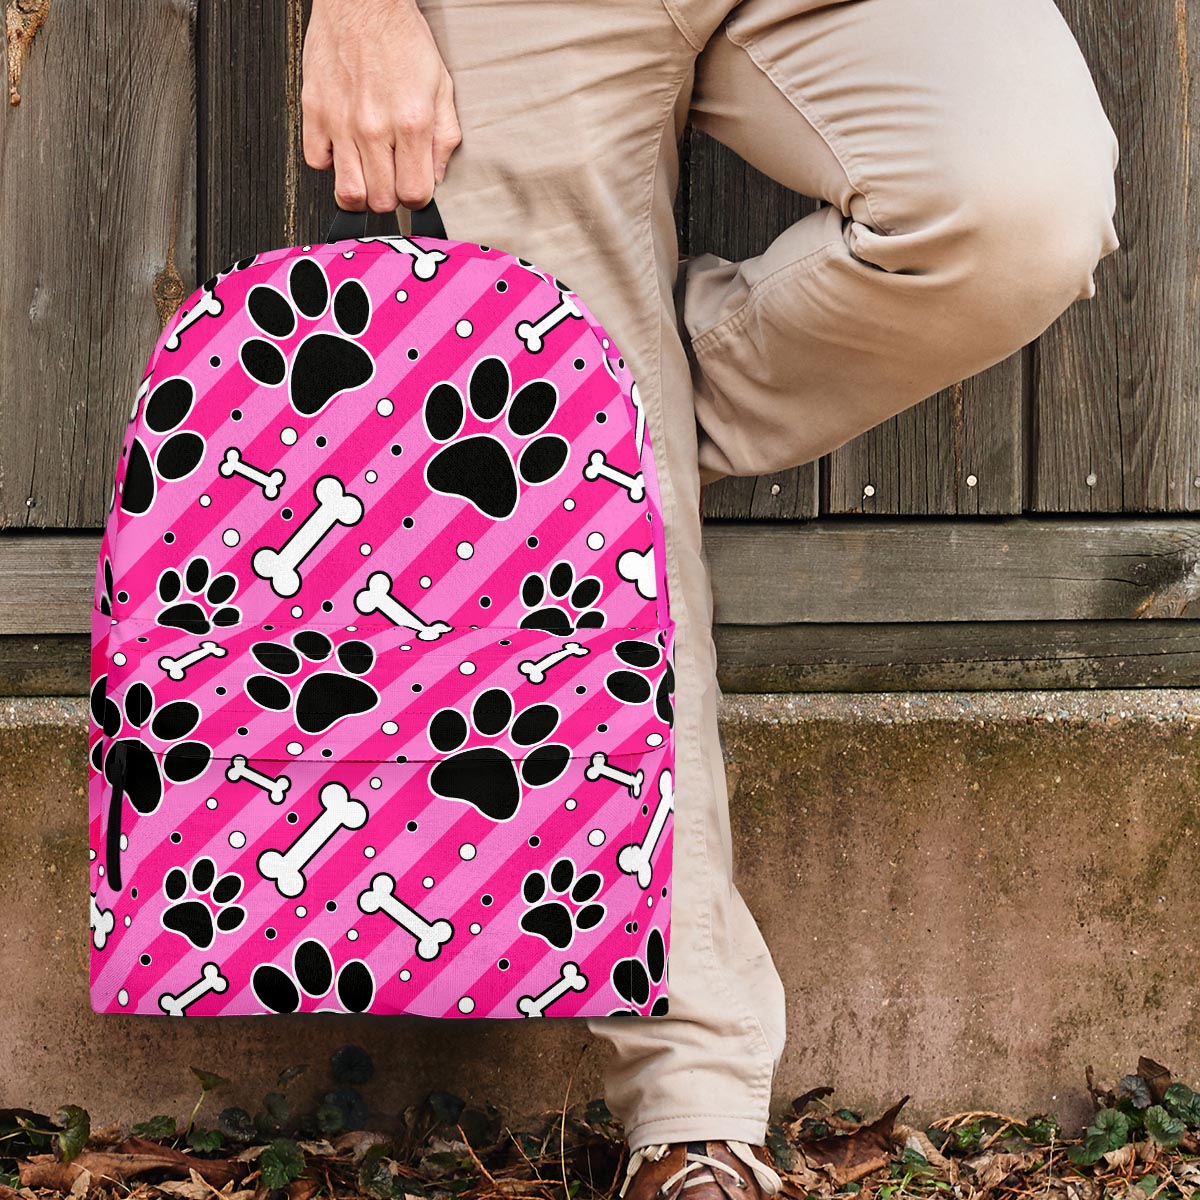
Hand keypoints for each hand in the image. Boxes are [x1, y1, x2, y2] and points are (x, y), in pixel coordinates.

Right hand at [302, 0, 461, 211]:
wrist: (362, 1)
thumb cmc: (401, 39)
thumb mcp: (441, 87)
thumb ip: (444, 137)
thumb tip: (436, 176)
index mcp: (411, 123)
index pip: (414, 194)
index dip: (417, 199)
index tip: (414, 188)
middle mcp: (374, 127)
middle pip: (381, 201)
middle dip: (390, 197)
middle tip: (392, 179)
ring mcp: (341, 122)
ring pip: (348, 192)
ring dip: (361, 192)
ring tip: (368, 176)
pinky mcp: (314, 111)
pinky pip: (316, 162)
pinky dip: (330, 163)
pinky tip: (344, 149)